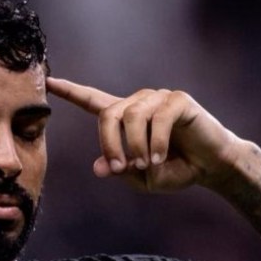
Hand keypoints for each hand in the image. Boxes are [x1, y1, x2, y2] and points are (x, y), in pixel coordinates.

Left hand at [46, 77, 247, 192]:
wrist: (213, 166)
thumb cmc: (177, 170)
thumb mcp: (143, 179)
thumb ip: (120, 172)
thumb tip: (98, 167)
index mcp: (126, 117)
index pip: (92, 100)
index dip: (70, 91)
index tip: (47, 81)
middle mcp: (139, 102)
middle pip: (108, 114)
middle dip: (109, 144)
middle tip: (121, 168)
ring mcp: (159, 98)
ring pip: (132, 117)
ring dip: (135, 146)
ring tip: (146, 165)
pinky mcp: (179, 101)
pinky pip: (158, 119)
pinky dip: (156, 142)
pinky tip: (160, 158)